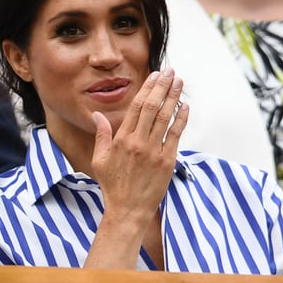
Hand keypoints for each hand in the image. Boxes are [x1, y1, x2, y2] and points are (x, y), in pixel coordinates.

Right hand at [85, 69, 188, 267]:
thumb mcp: (100, 159)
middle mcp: (138, 142)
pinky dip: (181, 120)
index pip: (136, 107)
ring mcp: (154, 152)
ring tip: (180, 83)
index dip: (147, 89)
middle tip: (171, 72)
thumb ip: (101, 135)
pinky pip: (175, 136)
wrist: (128, 210)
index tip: (155, 75)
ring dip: (173, 98)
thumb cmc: (112, 185)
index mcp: (121, 140)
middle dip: (162, 87)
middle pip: (152, 107)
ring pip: (165, 118)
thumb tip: (97, 115)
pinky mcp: (167, 162)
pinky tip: (185, 107)